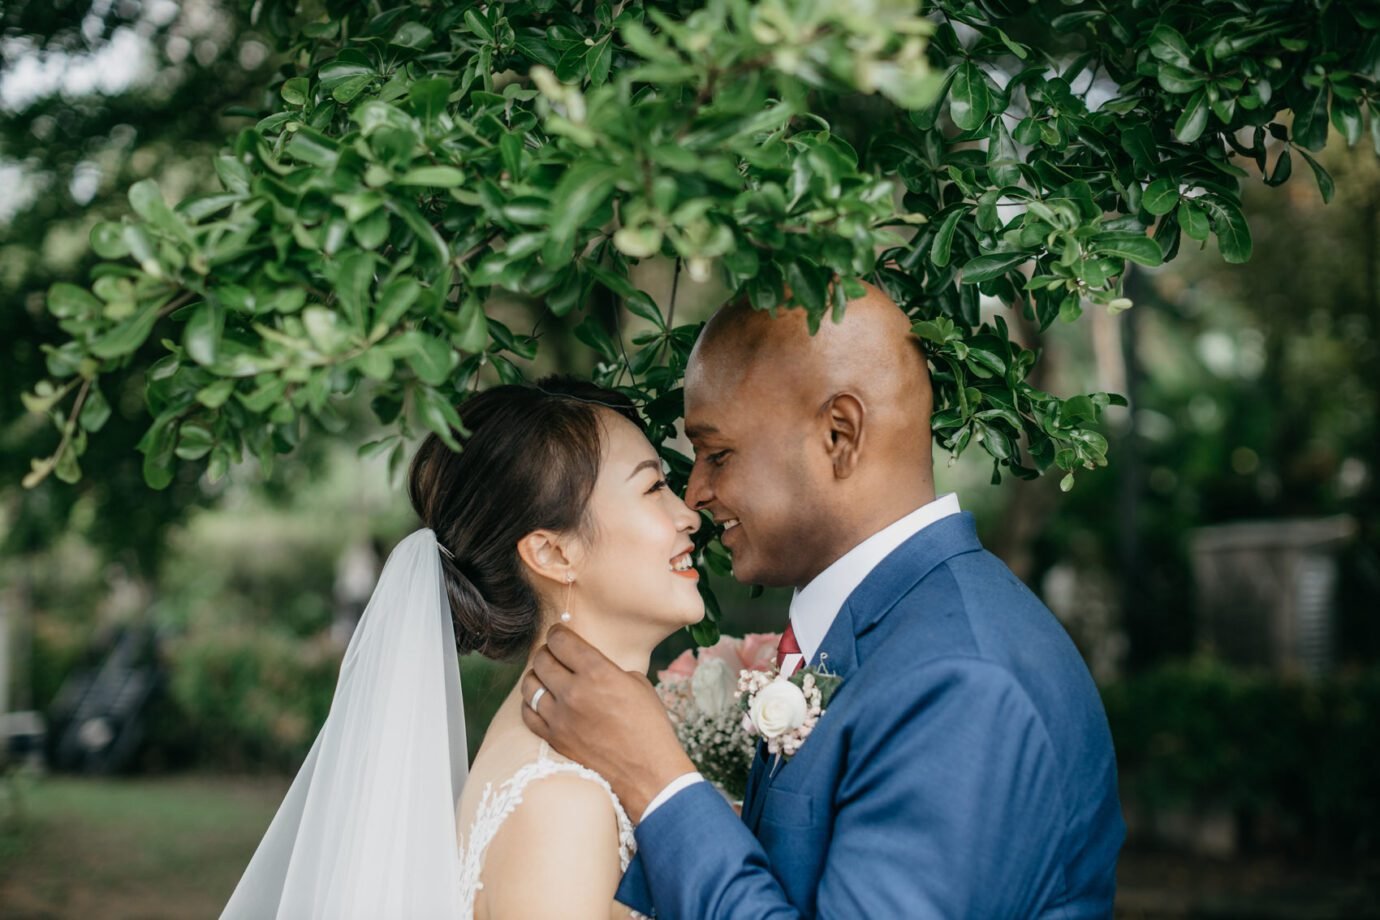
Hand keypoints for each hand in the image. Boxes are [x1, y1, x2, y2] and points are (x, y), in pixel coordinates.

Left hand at [521, 625, 695, 821]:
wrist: (648, 774)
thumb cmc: (651, 727)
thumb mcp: (638, 685)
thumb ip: (609, 670)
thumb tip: (591, 667)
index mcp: (598, 672)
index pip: (561, 641)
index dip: (558, 633)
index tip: (559, 635)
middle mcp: (573, 692)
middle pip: (541, 659)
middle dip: (546, 652)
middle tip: (553, 654)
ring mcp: (560, 718)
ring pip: (529, 685)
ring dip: (536, 676)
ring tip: (545, 677)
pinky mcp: (554, 739)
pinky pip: (527, 714)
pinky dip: (530, 703)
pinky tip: (540, 701)